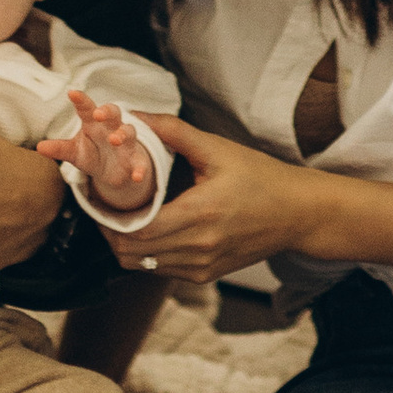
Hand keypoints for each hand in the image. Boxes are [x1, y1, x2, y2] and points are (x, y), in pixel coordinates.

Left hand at [38, 89, 156, 213]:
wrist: (114, 172)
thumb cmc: (92, 154)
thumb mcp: (74, 152)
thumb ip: (60, 149)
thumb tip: (39, 147)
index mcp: (93, 123)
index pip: (87, 108)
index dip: (81, 100)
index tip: (72, 93)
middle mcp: (111, 128)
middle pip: (113, 113)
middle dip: (107, 111)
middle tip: (97, 113)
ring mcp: (126, 143)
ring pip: (129, 132)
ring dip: (123, 134)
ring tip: (115, 139)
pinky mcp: (135, 160)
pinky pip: (141, 161)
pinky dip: (141, 168)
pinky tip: (137, 176)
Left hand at [96, 112, 325, 285]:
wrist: (298, 214)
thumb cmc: (261, 178)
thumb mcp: (218, 149)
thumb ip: (173, 132)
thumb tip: (135, 116)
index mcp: (199, 214)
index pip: (134, 229)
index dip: (106, 216)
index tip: (95, 196)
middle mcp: (198, 248)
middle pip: (130, 252)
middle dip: (109, 230)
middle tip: (102, 205)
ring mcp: (201, 267)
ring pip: (141, 266)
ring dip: (125, 243)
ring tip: (123, 215)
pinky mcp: (205, 275)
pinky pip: (160, 270)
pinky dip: (146, 253)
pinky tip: (149, 228)